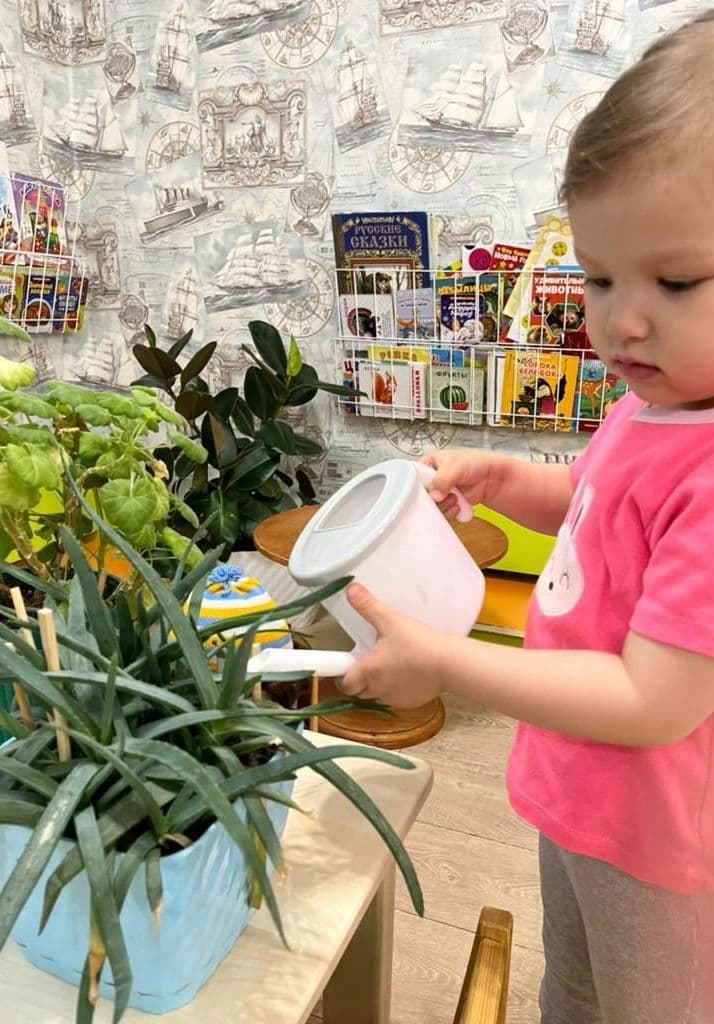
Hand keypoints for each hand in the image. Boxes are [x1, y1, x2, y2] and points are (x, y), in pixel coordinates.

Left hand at [336, 583, 445, 707]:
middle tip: (369, 659)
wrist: (450, 664)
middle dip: (359, 679)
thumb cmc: (419, 643)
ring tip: (389, 664)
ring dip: (378, 684)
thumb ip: (369, 606)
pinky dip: (396, 688)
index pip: (344, 684)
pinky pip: (395, 698)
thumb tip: (351, 590)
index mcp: (368, 671)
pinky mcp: (410, 703)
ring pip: (377, 695)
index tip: (347, 663)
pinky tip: (407, 672)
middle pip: (359, 691)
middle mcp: (378, 689)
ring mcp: (394, 698)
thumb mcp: (391, 621)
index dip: (342, 675)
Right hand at [420, 448, 495, 519]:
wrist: (493, 478)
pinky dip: (448, 512)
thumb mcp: (456, 466)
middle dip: (432, 499)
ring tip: (454, 498)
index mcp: (428, 463)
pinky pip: (440, 513)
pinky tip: (457, 505)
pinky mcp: (446, 504)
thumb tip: (434, 493)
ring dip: (442, 506)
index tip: (425, 492)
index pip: (412, 476)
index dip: (416, 486)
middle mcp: (431, 479)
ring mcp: (439, 492)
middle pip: (420, 494)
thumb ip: (443, 478)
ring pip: (430, 506)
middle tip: (440, 497)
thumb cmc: (477, 463)